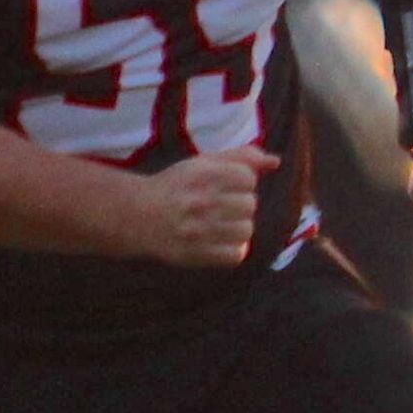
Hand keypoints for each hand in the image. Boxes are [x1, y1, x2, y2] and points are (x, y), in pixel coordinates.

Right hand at [141, 146, 274, 267]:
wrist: (137, 216)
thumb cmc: (178, 186)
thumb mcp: (204, 163)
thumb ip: (242, 158)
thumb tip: (275, 162)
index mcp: (202, 175)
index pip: (248, 178)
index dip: (240, 182)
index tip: (223, 186)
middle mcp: (200, 201)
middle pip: (250, 204)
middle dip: (239, 205)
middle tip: (218, 207)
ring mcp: (197, 229)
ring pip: (246, 230)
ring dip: (237, 228)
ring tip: (218, 224)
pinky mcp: (195, 254)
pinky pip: (236, 255)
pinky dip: (232, 250)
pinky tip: (218, 241)